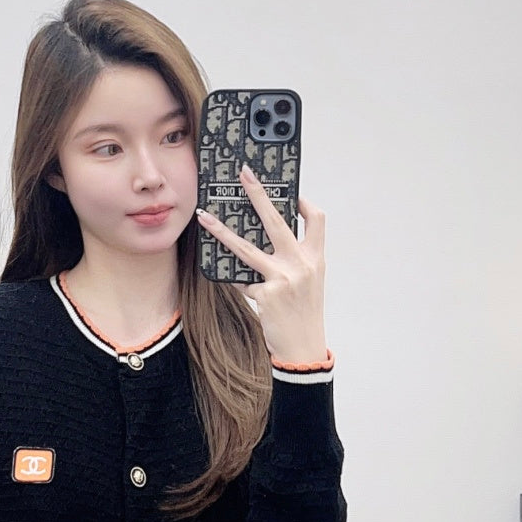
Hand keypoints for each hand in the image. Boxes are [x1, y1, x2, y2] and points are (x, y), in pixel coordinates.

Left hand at [197, 165, 327, 362]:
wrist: (304, 348)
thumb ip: (294, 260)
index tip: (291, 193)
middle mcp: (301, 264)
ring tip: (204, 217)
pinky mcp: (267, 295)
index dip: (303, 203)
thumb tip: (265, 239)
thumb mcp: (308, 282)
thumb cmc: (303, 314)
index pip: (317, 219)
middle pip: (276, 220)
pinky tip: (230, 281)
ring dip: (221, 231)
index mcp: (315, 258)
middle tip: (244, 174)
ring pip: (245, 248)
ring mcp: (283, 279)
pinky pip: (241, 281)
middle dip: (258, 193)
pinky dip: (235, 281)